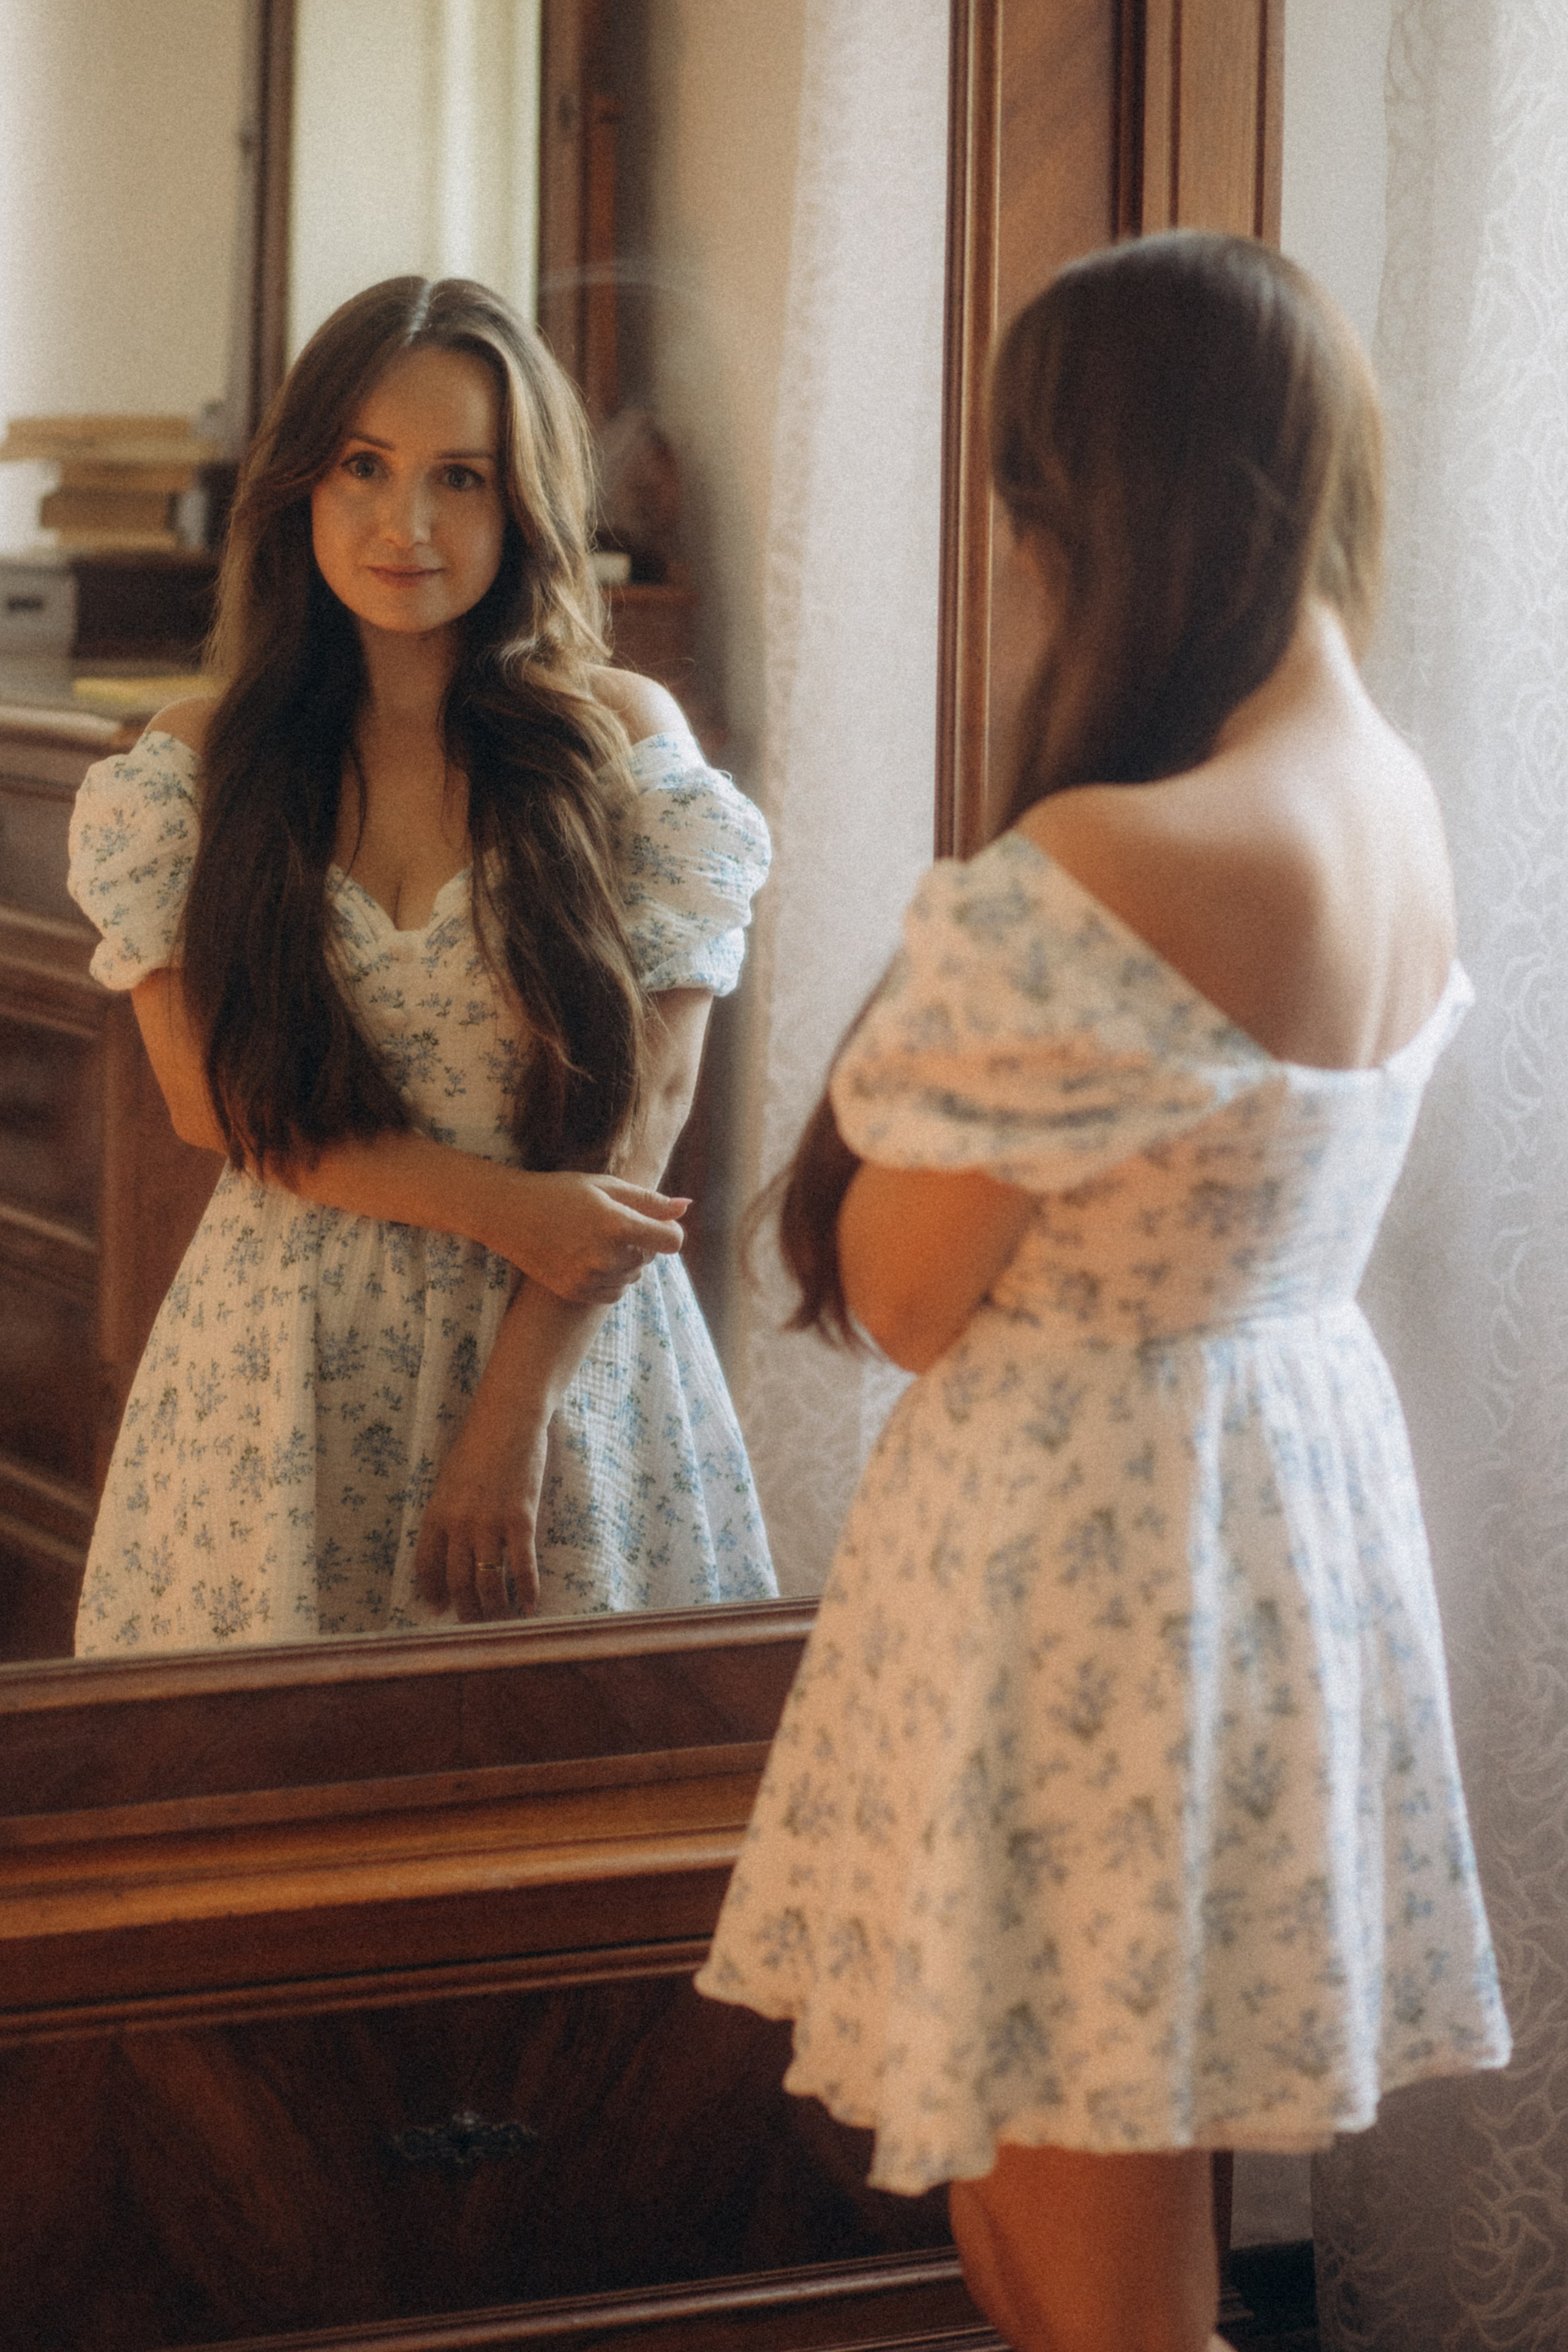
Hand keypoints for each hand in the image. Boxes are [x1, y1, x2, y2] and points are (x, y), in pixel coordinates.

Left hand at [414, 1392, 549, 1622]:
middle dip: (465, 1609)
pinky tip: (530, 1605)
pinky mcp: (520, 1520)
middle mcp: (458, 1525)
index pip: (427, 1566)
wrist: (507, 1420)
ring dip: (494, 1607)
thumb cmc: (478, 1445)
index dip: (432, 1592)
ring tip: (500, 1618)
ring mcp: (489, 1524)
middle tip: (473, 1623)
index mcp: (436, 1514)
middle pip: (458, 1581)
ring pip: (488, 1582)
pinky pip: (522, 1566)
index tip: (438, 1608)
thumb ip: (448, 1514)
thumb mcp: (449, 1480)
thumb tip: (453, 1547)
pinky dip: (527, 1590)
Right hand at [499, 1172, 687, 1302]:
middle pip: (651, 1257)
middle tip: (610, 1224)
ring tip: (596, 1240)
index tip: (655, 1223)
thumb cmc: (560, 1192)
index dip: (669, 1231)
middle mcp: (606, 1257)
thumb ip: (650, 1200)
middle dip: (642, 1242)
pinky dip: (610, 1278)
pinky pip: (614, 1293)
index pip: (672, 1241)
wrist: (509, 1215)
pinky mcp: (576, 1293)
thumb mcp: (606, 1186)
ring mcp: (590, 1278)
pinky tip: (589, 1258)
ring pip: (633, 1277)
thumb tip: (687, 1207)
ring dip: (626, 1261)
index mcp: (617, 1225)